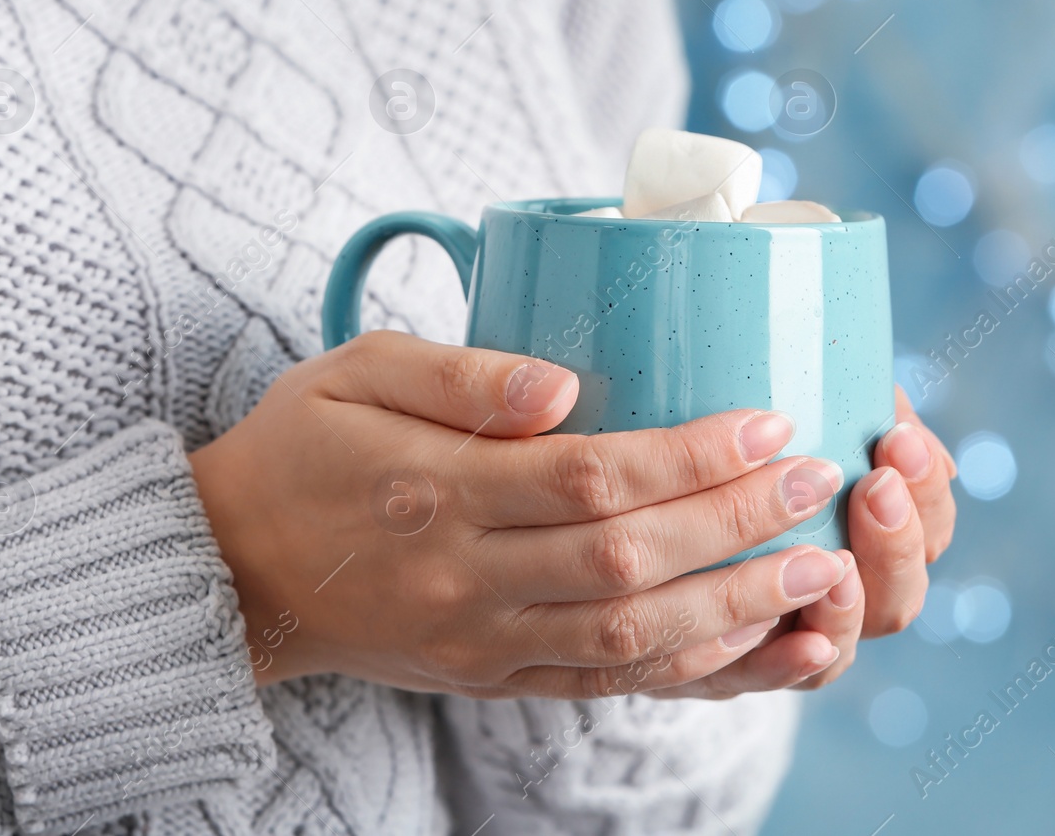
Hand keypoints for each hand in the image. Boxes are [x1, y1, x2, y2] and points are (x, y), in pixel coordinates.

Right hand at [188, 330, 854, 696]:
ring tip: (819, 571)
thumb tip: (561, 386)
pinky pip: (605, 682)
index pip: (589, 479)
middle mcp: (465, 580)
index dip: (690, 457)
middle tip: (817, 482)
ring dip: (735, 608)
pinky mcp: (492, 677)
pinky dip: (686, 668)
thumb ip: (458, 375)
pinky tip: (752, 638)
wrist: (235, 569)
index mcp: (435, 493)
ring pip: (630, 637)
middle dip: (736, 525)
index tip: (768, 422)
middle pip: (628, 562)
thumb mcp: (355, 371)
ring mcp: (482, 642)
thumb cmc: (303, 445)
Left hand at [648, 386, 956, 696]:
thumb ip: (829, 403)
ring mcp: (783, 637)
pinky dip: (795, 665)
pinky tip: (811, 643)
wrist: (612, 515)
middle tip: (876, 490)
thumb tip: (891, 404)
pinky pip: (766, 678)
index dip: (928, 491)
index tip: (900, 439)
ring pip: (843, 642)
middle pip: (897, 595)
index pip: (925, 526)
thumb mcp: (770, 413)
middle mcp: (834, 594)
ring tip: (838, 566)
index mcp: (863, 530)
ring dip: (851, 606)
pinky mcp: (721, 666)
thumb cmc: (712, 444)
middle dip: (899, 543)